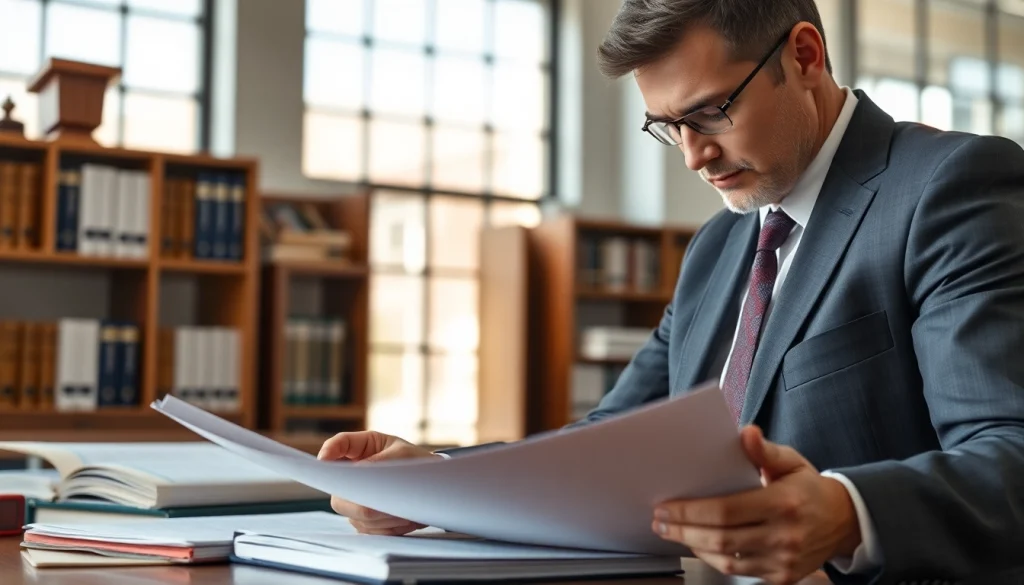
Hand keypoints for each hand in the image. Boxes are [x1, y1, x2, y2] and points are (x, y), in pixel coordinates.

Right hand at [318, 430, 441, 534]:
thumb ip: (381, 462)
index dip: (328, 451)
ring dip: (383, 516)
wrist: (429, 484)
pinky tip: (406, 519)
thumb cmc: (415, 462)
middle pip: (339, 493)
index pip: (338, 445)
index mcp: (360, 448)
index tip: (324, 460)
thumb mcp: (404, 454)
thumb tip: (359, 474)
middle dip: (363, 501)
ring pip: (356, 516)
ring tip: (407, 511)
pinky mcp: (363, 519)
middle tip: (388, 502)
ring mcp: (354, 499)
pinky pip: (369, 530)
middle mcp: (350, 475)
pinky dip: (389, 527)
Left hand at [652, 425, 859, 584]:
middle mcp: (785, 535)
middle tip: (660, 521)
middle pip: (721, 538)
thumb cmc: (808, 487)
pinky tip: (699, 544)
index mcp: (784, 503)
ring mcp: (784, 560)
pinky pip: (739, 570)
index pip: (726, 510)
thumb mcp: (791, 461)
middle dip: (683, 529)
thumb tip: (745, 433)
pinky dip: (715, 558)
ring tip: (673, 531)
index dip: (691, 511)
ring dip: (694, 546)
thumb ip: (764, 450)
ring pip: (727, 559)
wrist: (844, 521)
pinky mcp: (783, 576)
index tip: (666, 506)